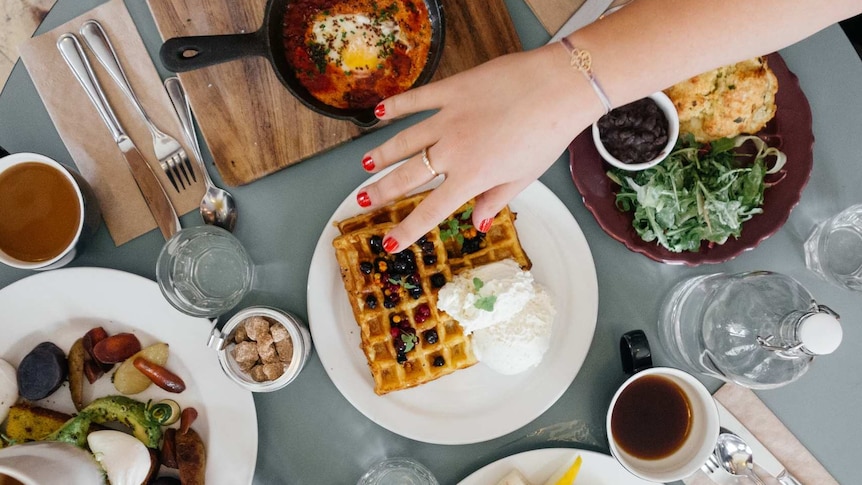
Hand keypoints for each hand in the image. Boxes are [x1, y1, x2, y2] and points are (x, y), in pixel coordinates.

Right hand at [355, 43, 604, 251]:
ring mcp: (448, 118)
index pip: (430, 210)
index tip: (389, 244)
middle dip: (382, 191)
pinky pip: (417, 100)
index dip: (407, 230)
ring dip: (382, 154)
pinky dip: (396, 106)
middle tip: (363, 200)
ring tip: (365, 165)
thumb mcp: (524, 177)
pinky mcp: (452, 90)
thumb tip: (478, 223)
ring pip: (404, 140)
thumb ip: (496, 199)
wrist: (558, 88)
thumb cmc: (548, 135)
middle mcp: (452, 151)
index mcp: (472, 177)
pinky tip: (379, 113)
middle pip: (408, 176)